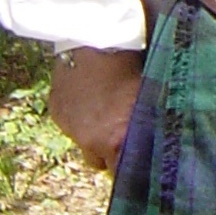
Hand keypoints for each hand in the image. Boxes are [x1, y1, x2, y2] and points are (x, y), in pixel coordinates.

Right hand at [48, 47, 144, 174]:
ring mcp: (70, 128)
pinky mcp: (57, 113)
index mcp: (116, 140)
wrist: (95, 41)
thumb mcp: (147, 99)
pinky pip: (70, 125)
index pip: (121, 173)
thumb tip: (158, 141)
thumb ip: (147, 126)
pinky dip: (79, 118)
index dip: (129, 169)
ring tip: (105, 114)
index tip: (136, 163)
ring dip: (94, 136)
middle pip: (100, 163)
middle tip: (121, 135)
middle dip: (111, 154)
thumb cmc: (131, 67)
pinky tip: (89, 99)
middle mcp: (91, 141)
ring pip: (84, 144)